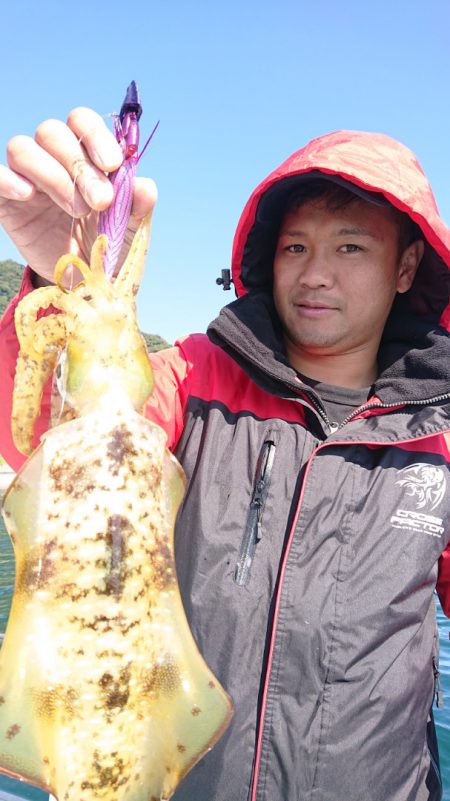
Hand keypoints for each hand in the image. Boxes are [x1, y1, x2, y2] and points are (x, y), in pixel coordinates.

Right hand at [0, 107, 156, 283]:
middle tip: (100, 201)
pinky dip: (8, 180)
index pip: (82, 122)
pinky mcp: (6, 200)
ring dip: (52, 175)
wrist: (83, 281)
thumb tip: (146, 187)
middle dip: (79, 164)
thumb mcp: (127, 228)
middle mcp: (53, 159)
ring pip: (22, 147)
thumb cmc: (105, 244)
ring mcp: (27, 178)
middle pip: (52, 132)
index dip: (96, 136)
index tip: (113, 166)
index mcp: (85, 155)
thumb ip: (136, 206)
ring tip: (76, 211)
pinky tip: (27, 195)